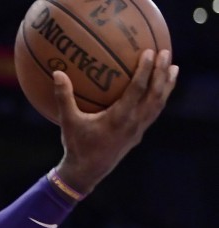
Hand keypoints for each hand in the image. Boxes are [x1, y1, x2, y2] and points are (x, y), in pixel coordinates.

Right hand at [55, 49, 177, 193]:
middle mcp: (133, 122)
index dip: (145, 70)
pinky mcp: (138, 135)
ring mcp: (138, 129)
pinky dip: (160, 98)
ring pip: (159, 104)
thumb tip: (57, 73)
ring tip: (173, 68)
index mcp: (119, 118)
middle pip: (155, 94)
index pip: (137, 89)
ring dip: (167, 85)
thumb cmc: (76, 146)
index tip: (149, 52)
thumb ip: (64, 97)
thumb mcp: (68, 121)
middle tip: (166, 53)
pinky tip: (160, 90)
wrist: (86, 173)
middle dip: (162, 73)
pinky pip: (154, 112)